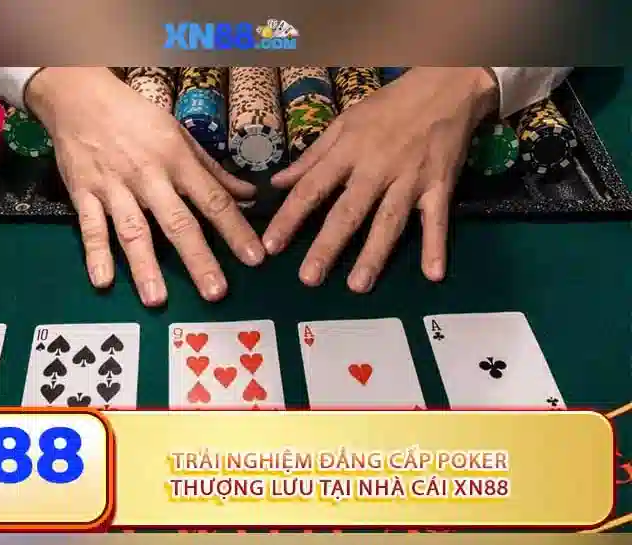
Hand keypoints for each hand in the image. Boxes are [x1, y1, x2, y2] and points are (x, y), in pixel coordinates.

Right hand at [26, 67, 264, 306]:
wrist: (79, 96)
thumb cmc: (136, 117)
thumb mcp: (180, 136)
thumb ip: (213, 171)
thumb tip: (248, 196)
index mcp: (177, 160)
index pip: (213, 200)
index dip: (235, 230)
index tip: (254, 259)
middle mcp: (148, 176)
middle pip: (177, 222)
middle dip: (198, 259)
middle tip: (215, 292)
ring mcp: (114, 186)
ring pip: (133, 230)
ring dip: (145, 266)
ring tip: (157, 299)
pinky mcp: (83, 192)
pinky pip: (89, 227)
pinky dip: (95, 253)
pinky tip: (103, 281)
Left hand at [263, 67, 498, 291]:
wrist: (445, 86)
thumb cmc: (388, 107)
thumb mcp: (344, 123)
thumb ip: (311, 157)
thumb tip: (277, 184)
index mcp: (348, 151)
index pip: (311, 188)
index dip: (290, 217)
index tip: (271, 245)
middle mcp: (376, 168)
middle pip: (348, 212)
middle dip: (327, 246)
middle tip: (309, 278)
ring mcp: (409, 179)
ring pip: (389, 221)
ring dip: (374, 255)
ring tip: (358, 286)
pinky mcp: (440, 186)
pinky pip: (437, 219)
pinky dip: (437, 245)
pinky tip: (433, 275)